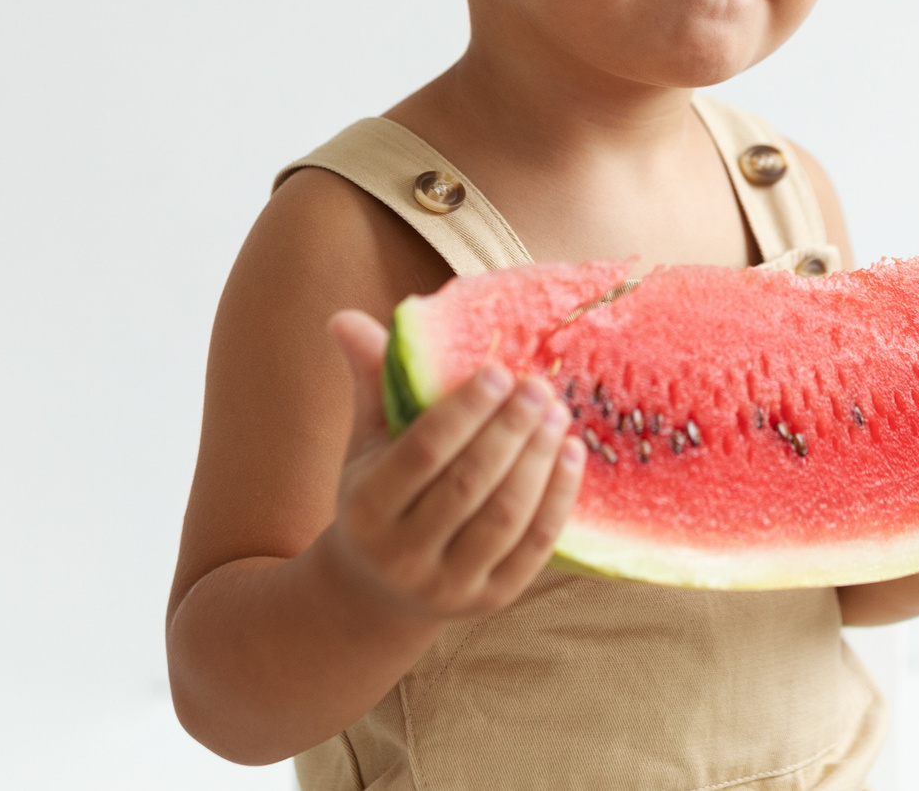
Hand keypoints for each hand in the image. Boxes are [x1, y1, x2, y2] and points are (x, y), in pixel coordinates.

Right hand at [315, 310, 587, 621]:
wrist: (380, 592)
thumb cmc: (378, 495)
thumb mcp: (367, 443)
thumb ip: (370, 380)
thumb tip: (346, 316)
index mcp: (365, 510)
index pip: (423, 452)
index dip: (465, 410)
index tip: (500, 370)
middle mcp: (402, 556)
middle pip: (468, 485)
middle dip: (509, 430)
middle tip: (539, 386)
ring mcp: (449, 586)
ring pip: (504, 518)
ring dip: (538, 461)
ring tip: (558, 414)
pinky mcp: (490, 601)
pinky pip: (533, 549)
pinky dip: (558, 500)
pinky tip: (572, 455)